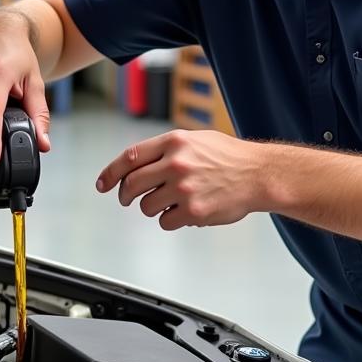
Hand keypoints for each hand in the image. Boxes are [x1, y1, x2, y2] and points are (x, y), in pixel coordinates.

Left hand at [96, 129, 263, 230]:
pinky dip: (170, 219)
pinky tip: (185, 211)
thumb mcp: (195, 140)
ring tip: (171, 202)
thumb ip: (165, 150)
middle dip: (125, 195)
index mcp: (174, 142)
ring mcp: (184, 188)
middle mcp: (176, 163)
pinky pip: (165, 221)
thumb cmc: (229, 157)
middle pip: (132, 184)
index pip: (130, 157)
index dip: (111, 172)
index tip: (103, 184)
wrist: (258, 174)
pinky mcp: (193, 210)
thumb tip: (135, 165)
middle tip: (128, 199)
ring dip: (152, 207)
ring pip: (146, 206)